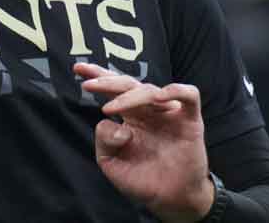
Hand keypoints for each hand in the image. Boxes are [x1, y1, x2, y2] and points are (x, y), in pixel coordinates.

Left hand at [74, 62, 213, 222]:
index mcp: (130, 115)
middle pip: (128, 84)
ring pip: (150, 89)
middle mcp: (149, 110)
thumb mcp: (111, 162)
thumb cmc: (141, 179)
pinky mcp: (190, 120)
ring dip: (129, 96)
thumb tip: (117, 125)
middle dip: (106, 80)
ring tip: (111, 108)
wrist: (169, 200)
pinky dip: (176, 90)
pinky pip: (189, 95)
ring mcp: (169, 113)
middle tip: (89, 85)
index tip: (78, 69)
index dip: (97, 75)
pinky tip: (159, 96)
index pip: (113, 89)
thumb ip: (104, 140)